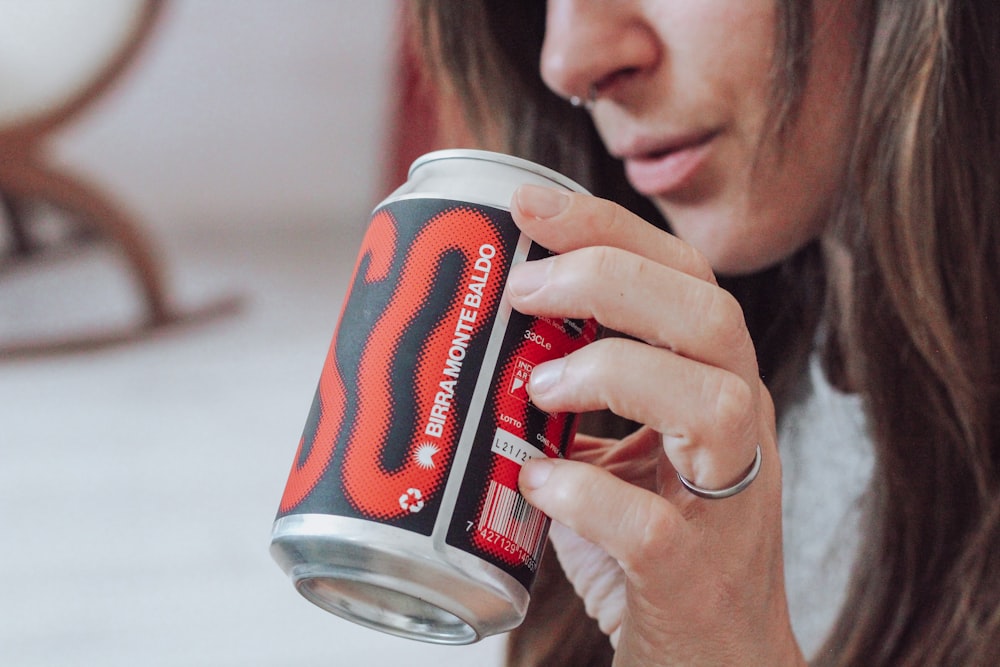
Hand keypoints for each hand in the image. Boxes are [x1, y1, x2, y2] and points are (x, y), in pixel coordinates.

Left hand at [506, 184, 803, 665]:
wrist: (715, 657)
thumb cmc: (654, 545)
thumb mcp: (619, 452)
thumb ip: (572, 401)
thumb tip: (475, 342)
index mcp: (713, 384)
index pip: (684, 274)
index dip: (608, 227)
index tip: (529, 203)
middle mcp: (736, 430)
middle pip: (709, 315)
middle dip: (609, 278)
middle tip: (524, 287)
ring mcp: (725, 503)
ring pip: (713, 401)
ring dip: (613, 371)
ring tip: (538, 387)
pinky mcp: (694, 576)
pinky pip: (655, 526)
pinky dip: (586, 495)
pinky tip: (535, 482)